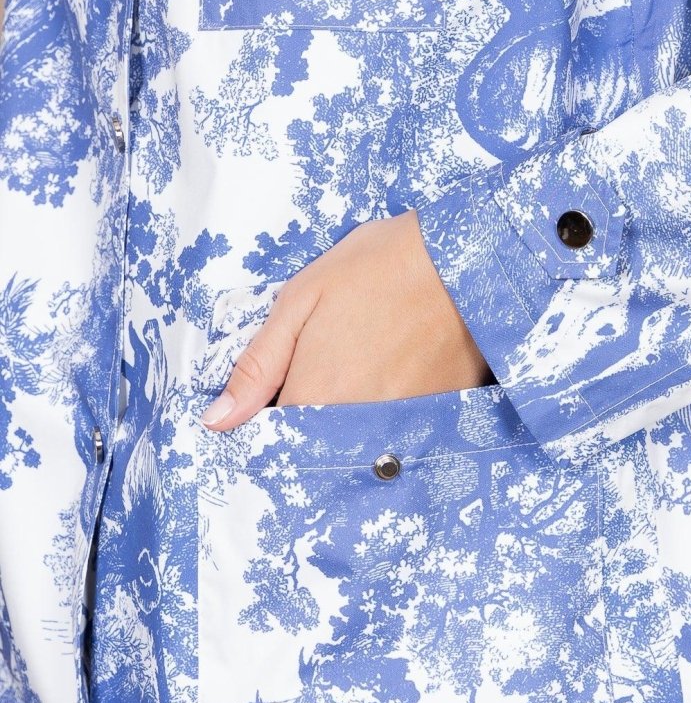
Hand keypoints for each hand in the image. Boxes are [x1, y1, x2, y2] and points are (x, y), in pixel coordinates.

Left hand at [200, 210, 493, 429]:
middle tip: (327, 375)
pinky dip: (393, 416)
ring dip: (352, 424)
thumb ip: (258, 365)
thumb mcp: (302, 299)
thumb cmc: (375, 266)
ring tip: (364, 371)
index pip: (275, 442)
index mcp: (315, 398)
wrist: (462, 254)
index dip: (269, 425)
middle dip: (311, 427)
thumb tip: (216, 422)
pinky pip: (403, 433)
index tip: (276, 401)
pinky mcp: (441, 414)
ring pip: (361, 445)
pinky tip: (398, 374)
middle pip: (319, 449)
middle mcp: (357, 425)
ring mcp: (403, 424)